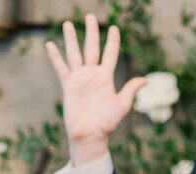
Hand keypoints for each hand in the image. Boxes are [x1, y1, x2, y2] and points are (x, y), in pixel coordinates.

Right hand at [46, 15, 146, 164]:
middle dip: (91, 32)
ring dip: (72, 39)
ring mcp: (79, 79)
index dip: (112, 41)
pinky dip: (55, 57)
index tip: (114, 28)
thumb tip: (145, 80)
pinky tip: (50, 44)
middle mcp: (92, 75)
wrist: (89, 135)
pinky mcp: (68, 86)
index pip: (110, 54)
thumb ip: (130, 90)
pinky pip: (61, 68)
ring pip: (75, 53)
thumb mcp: (122, 106)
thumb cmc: (107, 123)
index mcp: (106, 77)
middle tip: (89, 16)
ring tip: (68, 24)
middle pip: (92, 48)